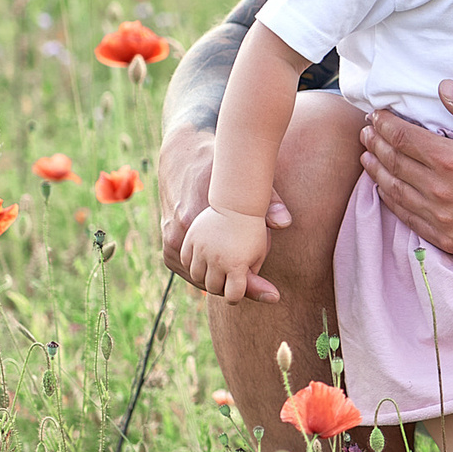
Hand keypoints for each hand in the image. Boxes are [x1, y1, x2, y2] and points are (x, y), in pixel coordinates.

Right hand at [157, 123, 287, 300]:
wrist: (184, 157)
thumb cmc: (219, 169)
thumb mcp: (246, 180)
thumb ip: (268, 200)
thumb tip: (284, 223)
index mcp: (196, 219)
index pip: (227, 270)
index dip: (252, 286)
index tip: (273, 294)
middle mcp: (179, 233)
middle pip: (212, 280)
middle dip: (237, 285)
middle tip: (262, 286)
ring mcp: (170, 240)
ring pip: (199, 277)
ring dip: (220, 281)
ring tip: (243, 278)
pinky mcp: (167, 243)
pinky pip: (187, 270)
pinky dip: (204, 274)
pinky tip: (223, 269)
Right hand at [178, 206, 271, 305]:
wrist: (229, 195)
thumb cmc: (250, 226)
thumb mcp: (261, 250)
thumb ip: (260, 276)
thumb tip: (274, 298)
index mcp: (235, 264)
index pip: (233, 296)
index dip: (237, 294)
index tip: (238, 290)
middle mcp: (214, 258)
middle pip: (212, 288)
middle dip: (221, 285)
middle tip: (228, 278)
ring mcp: (197, 249)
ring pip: (195, 276)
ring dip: (205, 276)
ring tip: (216, 267)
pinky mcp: (183, 240)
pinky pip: (183, 262)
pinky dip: (192, 263)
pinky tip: (204, 257)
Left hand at [360, 81, 452, 264]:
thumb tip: (445, 87)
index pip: (404, 137)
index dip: (386, 124)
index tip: (377, 114)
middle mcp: (440, 191)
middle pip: (394, 162)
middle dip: (376, 143)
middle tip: (367, 130)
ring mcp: (440, 218)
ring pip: (394, 190)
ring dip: (376, 170)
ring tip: (367, 155)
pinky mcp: (446, 239)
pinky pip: (407, 217)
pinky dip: (390, 200)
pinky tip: (385, 189)